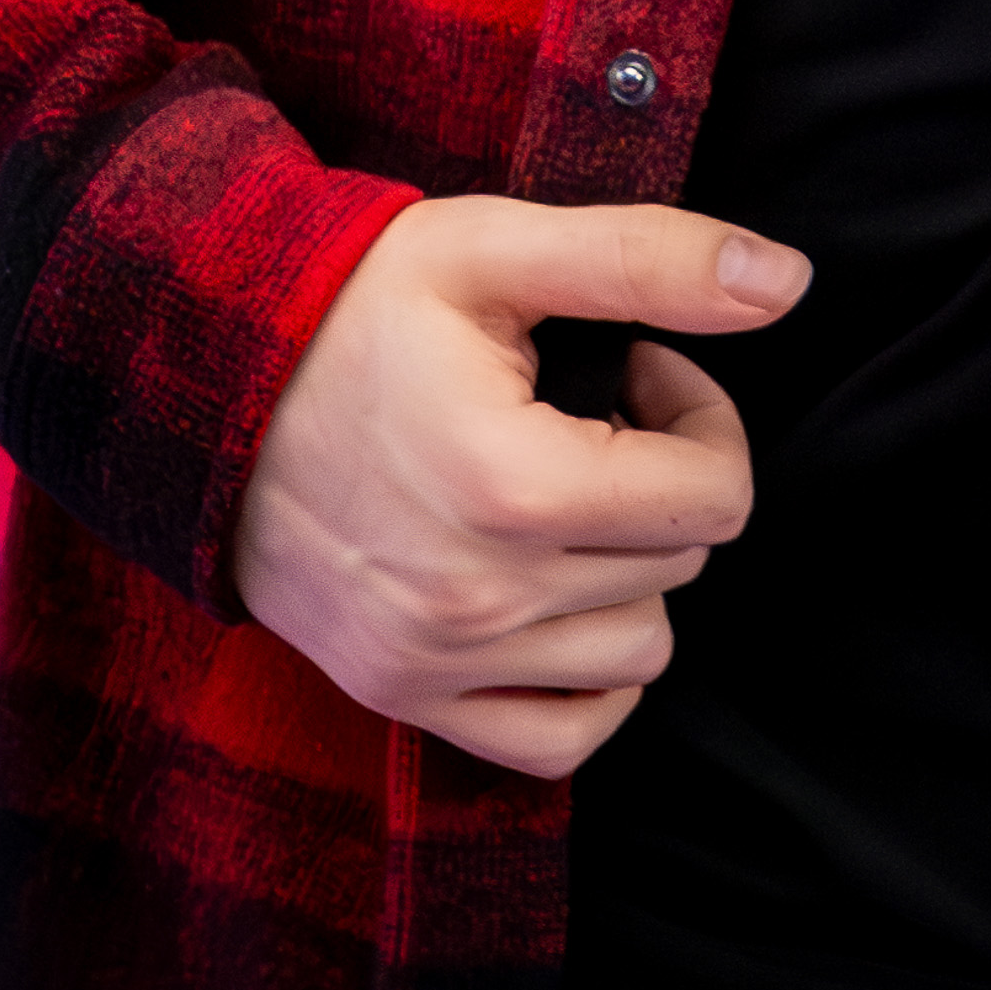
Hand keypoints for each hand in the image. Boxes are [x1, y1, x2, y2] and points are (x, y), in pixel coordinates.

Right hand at [230, 194, 804, 778]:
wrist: (204, 385)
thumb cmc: (356, 305)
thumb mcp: (499, 249)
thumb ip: (650, 260)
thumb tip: (786, 284)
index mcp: (511, 484)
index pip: (713, 495)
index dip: (701, 414)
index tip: (637, 366)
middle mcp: (478, 597)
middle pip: (676, 564)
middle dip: (663, 478)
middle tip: (593, 412)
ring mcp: (436, 663)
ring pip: (638, 652)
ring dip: (628, 570)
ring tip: (562, 491)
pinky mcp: (404, 698)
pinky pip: (562, 740)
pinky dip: (588, 677)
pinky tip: (556, 588)